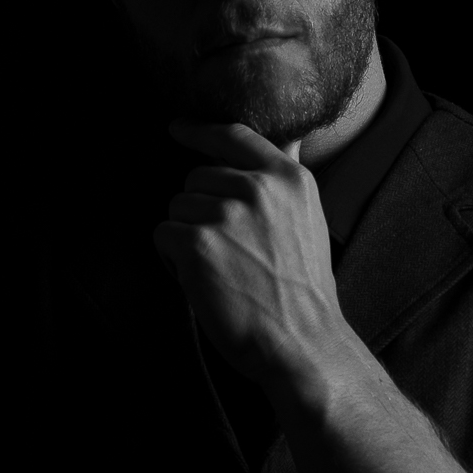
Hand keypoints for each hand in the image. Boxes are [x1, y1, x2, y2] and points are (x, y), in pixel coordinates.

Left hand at [153, 119, 349, 384]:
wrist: (302, 343)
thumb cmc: (303, 292)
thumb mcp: (309, 220)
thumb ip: (286, 179)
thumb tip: (289, 139)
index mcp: (287, 178)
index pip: (234, 135)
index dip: (200, 131)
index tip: (177, 128)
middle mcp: (257, 187)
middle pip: (196, 177)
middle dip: (199, 212)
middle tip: (226, 253)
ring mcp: (226, 213)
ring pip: (177, 207)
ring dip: (186, 238)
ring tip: (219, 271)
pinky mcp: (198, 243)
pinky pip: (163, 235)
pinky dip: (172, 261)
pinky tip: (202, 283)